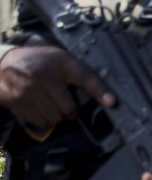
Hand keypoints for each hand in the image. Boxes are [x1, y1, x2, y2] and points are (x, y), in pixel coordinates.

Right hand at [0, 46, 114, 129]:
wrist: (1, 64)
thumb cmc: (37, 61)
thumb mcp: (58, 58)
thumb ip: (75, 72)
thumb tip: (99, 93)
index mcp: (61, 62)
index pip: (86, 77)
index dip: (100, 91)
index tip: (112, 102)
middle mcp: (47, 76)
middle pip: (70, 107)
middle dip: (71, 111)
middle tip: (68, 107)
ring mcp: (31, 90)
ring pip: (55, 118)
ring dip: (58, 118)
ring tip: (53, 107)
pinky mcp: (18, 102)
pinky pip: (41, 122)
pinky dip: (45, 121)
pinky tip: (41, 110)